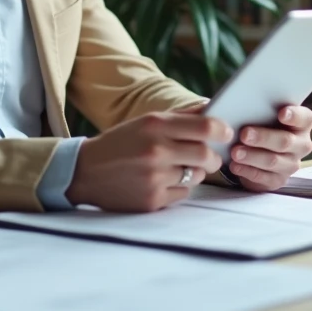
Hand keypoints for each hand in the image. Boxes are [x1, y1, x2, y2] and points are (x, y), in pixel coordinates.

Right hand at [66, 111, 232, 211]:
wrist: (85, 172)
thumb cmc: (121, 143)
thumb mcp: (146, 122)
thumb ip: (180, 117)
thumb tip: (213, 110)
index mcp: (155, 126)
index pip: (205, 127)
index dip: (222, 130)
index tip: (226, 133)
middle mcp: (156, 151)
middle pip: (207, 155)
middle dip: (213, 156)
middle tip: (209, 156)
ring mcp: (154, 178)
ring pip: (198, 175)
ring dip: (195, 172)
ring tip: (177, 167)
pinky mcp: (152, 200)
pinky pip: (184, 193)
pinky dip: (179, 187)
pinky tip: (162, 181)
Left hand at [227, 105, 311, 192]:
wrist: (261, 150)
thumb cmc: (265, 125)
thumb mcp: (266, 115)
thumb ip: (262, 110)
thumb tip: (242, 106)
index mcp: (302, 124)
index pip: (304, 118)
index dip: (294, 115)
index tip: (281, 113)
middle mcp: (301, 145)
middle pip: (285, 141)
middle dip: (263, 138)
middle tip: (244, 134)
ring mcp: (291, 164)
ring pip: (273, 161)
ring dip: (252, 156)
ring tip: (235, 152)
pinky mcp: (278, 180)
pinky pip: (263, 177)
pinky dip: (247, 170)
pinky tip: (235, 165)